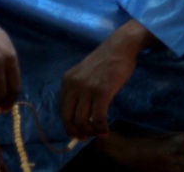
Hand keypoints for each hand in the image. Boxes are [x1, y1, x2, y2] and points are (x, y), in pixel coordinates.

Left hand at [59, 20, 157, 138]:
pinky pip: (97, 118)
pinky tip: (106, 130)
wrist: (121, 46)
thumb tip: (81, 113)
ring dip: (90, 132)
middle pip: (69, 119)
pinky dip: (101, 128)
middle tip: (87, 138)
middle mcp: (74, 86)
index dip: (69, 126)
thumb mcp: (85, 72)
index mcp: (67, 81)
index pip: (62, 111)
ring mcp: (87, 89)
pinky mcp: (102, 92)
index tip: (78, 132)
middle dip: (77, 133)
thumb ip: (80, 89)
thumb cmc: (106, 59)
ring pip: (82, 121)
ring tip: (99, 133)